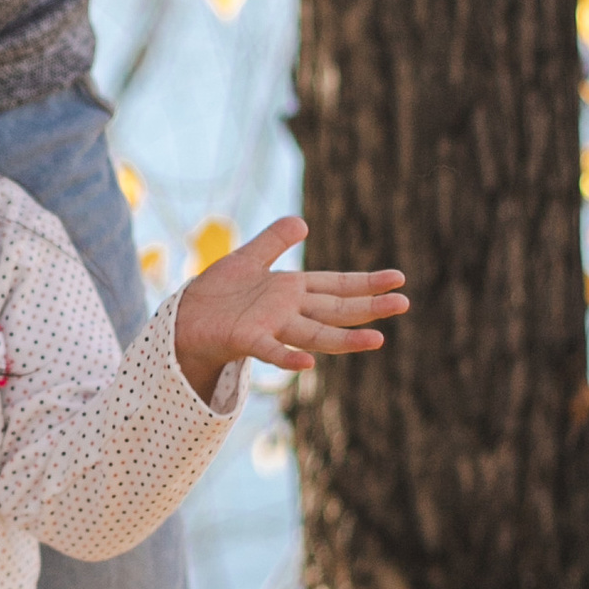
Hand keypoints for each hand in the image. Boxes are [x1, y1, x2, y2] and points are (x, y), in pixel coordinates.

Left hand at [172, 215, 406, 404]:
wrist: (183, 320)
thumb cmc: (217, 294)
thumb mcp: (247, 259)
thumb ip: (274, 241)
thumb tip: (302, 222)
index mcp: (292, 290)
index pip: (337, 285)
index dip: (367, 282)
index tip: (399, 278)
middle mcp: (288, 311)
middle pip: (336, 309)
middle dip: (370, 306)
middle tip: (405, 304)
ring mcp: (271, 327)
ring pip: (315, 333)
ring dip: (346, 339)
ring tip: (378, 339)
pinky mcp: (247, 339)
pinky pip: (270, 351)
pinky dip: (288, 359)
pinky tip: (308, 366)